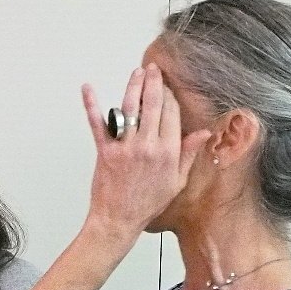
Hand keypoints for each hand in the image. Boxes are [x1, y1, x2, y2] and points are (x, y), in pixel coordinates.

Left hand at [80, 63, 211, 237]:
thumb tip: (202, 132)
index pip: (171, 114)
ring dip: (133, 86)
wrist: (118, 220)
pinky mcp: (105, 151)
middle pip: (152, 105)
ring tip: (136, 72)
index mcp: (168, 152)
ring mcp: (125, 147)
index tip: (168, 87)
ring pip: (130, 109)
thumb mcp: (177, 182)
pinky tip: (87, 88)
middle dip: (153, 83)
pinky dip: (91, 105)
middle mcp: (148, 146)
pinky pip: (97, 124)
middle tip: (153, 69)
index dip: (169, 96)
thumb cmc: (147, 204)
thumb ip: (189, 154)